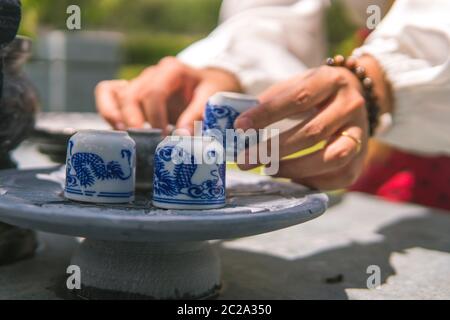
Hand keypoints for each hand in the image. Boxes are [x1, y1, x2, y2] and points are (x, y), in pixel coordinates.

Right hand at [95, 57, 240, 133]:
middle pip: (131, 95)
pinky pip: (108, 92)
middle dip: (133, 120)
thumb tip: (182, 136)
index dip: (155, 118)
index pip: (154, 93)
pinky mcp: (133, 92)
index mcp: (171, 70)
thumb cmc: (210, 89)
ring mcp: (139, 82)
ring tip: (125, 135)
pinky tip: (116, 127)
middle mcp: (151, 74)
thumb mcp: (211, 98)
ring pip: (116, 94)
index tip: (164, 137)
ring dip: (117, 117)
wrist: (208, 83)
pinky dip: (107, 108)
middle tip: (143, 142)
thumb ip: (197, 115)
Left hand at [234, 64, 371, 189]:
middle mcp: (350, 105)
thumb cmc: (315, 93)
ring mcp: (361, 132)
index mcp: (329, 81)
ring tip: (268, 170)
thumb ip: (270, 102)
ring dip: (294, 168)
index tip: (240, 127)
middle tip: (245, 161)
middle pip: (312, 132)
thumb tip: (238, 126)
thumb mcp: (295, 85)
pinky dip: (312, 181)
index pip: (297, 98)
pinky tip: (291, 178)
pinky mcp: (363, 157)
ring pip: (331, 158)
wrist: (355, 94)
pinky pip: (340, 176)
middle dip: (273, 150)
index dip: (267, 114)